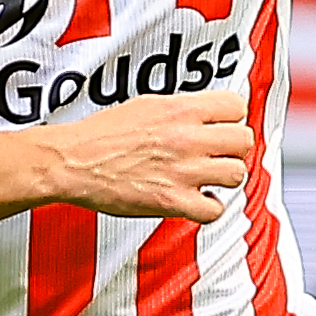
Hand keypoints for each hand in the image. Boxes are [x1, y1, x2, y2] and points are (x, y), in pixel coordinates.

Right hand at [35, 82, 254, 224]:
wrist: (73, 162)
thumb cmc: (100, 135)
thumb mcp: (146, 105)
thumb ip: (181, 109)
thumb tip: (203, 114)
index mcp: (181, 110)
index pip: (237, 107)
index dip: (230, 119)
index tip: (221, 127)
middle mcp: (187, 138)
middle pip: (243, 141)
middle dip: (232, 149)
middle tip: (216, 154)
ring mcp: (183, 171)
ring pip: (236, 175)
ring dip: (223, 178)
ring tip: (206, 177)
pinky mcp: (173, 202)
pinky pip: (215, 210)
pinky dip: (208, 208)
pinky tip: (195, 200)